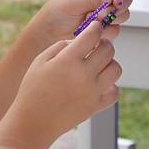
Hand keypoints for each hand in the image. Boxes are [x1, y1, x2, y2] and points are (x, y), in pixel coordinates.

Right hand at [0, 20, 120, 148]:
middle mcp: (84, 75)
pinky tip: (98, 83)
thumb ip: (59, 47)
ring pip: (115, 69)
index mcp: (68, 60)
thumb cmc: (32, 89)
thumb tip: (76, 42)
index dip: (95, 28)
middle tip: (96, 45)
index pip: (91, 36)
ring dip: (109, 63)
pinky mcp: (96, 106)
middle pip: (108, 51)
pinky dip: (110, 85)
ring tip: (98, 64)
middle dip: (103, 44)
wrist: (34, 121)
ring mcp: (92, 92)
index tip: (95, 27)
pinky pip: (114, 92)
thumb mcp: (39, 61)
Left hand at [27, 0, 131, 46]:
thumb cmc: (57, 11)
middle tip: (101, 15)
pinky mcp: (106, 25)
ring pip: (123, 14)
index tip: (116, 1)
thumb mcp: (72, 2)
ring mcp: (106, 11)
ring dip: (111, 20)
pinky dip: (106, 31)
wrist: (51, 31)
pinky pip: (116, 29)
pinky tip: (91, 29)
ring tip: (91, 21)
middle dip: (117, 7)